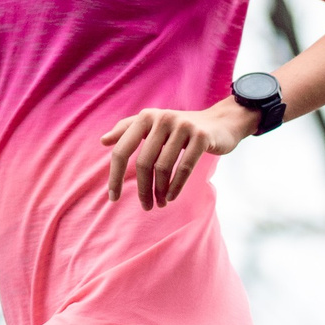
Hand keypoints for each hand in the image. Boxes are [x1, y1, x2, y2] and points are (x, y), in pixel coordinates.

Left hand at [101, 99, 255, 209]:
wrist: (222, 122)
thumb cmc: (183, 128)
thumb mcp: (154, 125)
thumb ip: (128, 129)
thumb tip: (102, 141)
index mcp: (146, 117)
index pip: (122, 150)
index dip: (115, 176)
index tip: (113, 198)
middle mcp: (162, 119)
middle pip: (144, 163)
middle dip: (143, 189)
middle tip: (145, 206)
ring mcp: (183, 127)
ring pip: (163, 167)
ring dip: (159, 191)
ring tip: (160, 203)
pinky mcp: (201, 137)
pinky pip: (184, 168)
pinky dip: (175, 186)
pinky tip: (171, 197)